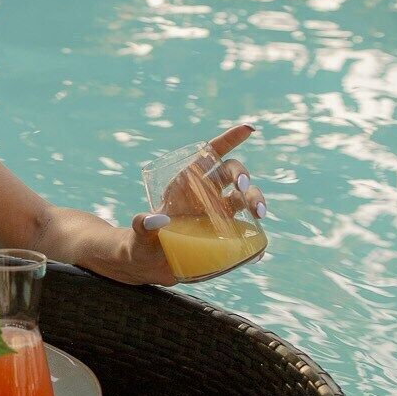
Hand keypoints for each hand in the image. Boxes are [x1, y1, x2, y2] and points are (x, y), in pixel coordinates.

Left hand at [124, 123, 266, 286]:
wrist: (147, 266)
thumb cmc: (140, 243)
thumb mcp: (137, 234)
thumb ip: (142, 226)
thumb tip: (157, 220)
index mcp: (185, 183)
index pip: (209, 155)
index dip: (228, 141)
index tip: (247, 129)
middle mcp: (204, 195)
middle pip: (231, 175)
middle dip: (241, 175)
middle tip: (241, 187)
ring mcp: (216, 215)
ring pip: (244, 199)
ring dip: (255, 200)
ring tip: (259, 214)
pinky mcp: (222, 237)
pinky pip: (243, 234)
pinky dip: (253, 240)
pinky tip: (257, 251)